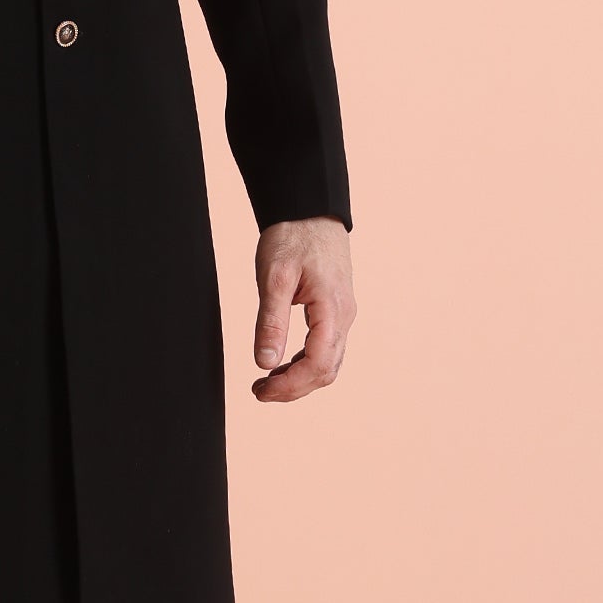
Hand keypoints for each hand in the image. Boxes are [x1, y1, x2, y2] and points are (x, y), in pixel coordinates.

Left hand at [250, 217, 354, 403]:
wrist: (310, 210)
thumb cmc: (293, 237)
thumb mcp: (274, 277)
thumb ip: (271, 321)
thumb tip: (265, 363)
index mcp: (333, 309)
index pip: (318, 364)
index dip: (290, 385)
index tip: (260, 391)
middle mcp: (344, 316)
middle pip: (326, 370)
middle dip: (294, 389)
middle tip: (258, 392)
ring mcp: (343, 314)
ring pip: (329, 363)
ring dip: (300, 379)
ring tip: (266, 383)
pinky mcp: (336, 311)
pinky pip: (327, 349)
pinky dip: (305, 363)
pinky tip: (282, 365)